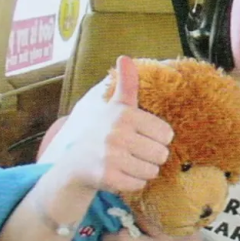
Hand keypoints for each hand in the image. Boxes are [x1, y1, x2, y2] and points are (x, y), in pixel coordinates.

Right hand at [63, 56, 174, 193]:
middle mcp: (116, 134)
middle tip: (134, 152)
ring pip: (152, 170)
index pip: (166, 133)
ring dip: (144, 170)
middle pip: (162, 153)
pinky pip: (140, 184)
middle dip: (152, 155)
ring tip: (127, 162)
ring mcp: (111, 157)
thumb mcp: (114, 106)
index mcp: (124, 114)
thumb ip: (126, 84)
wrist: (73, 163)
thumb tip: (125, 57)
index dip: (158, 138)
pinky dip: (134, 182)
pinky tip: (120, 174)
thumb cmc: (102, 131)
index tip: (143, 136)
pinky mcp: (108, 178)